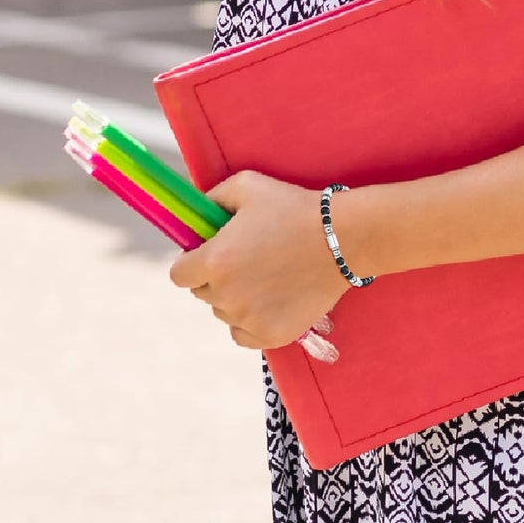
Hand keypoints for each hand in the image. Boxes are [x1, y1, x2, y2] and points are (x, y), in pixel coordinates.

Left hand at [168, 171, 346, 352]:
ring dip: (236, 297)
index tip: (209, 253)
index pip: (179, 274)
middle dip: (217, 277)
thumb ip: (213, 198)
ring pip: (224, 312)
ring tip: (268, 275)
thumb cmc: (295, 208)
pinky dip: (251, 320)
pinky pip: (242, 334)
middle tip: (247, 259)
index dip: (192, 261)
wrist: (344, 238)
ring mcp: (248, 320)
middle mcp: (226, 295)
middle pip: (202, 293)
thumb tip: (196, 212)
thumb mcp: (248, 186)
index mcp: (215, 261)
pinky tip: (272, 298)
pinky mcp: (271, 336)